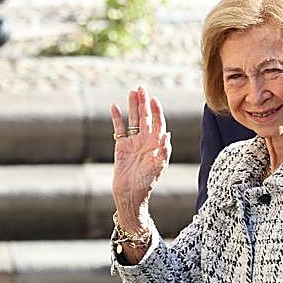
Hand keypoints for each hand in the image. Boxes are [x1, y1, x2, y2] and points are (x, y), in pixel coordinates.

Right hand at [111, 86, 171, 227]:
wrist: (131, 194)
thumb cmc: (147, 183)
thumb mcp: (158, 167)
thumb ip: (163, 151)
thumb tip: (167, 134)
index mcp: (156, 144)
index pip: (157, 123)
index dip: (156, 111)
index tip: (154, 99)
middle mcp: (145, 140)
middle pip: (145, 117)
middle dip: (144, 103)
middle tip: (141, 88)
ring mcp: (133, 142)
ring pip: (133, 120)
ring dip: (132, 106)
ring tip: (132, 92)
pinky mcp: (121, 147)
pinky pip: (119, 129)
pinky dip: (117, 118)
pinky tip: (115, 106)